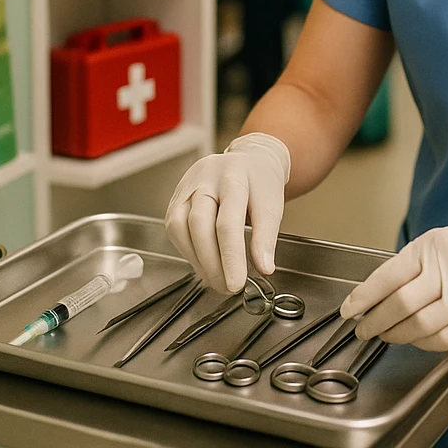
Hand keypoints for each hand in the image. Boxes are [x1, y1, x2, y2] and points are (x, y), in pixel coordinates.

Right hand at [165, 133, 290, 293]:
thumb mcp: (272, 205)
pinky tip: (205, 264)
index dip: (231, 256)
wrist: (248, 161)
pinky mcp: (176, 198)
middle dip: (212, 262)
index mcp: (233, 176)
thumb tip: (264, 268)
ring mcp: (186, 187)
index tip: (237, 283)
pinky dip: (190, 251)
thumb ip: (266, 237)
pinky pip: (175, 228)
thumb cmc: (260, 183)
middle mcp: (204, 179)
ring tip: (217, 279)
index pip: (228, 221)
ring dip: (198, 260)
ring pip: (180, 227)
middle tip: (227, 287)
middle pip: (199, 224)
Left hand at [340, 219, 447, 351]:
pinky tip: (414, 339)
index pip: (388, 276)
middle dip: (376, 321)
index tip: (349, 310)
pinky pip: (444, 338)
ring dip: (397, 334)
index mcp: (432, 246)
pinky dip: (424, 343)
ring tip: (386, 334)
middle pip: (402, 304)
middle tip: (364, 329)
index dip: (364, 297)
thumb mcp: (437, 243)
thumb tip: (372, 295)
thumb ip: (409, 266)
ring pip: (421, 325)